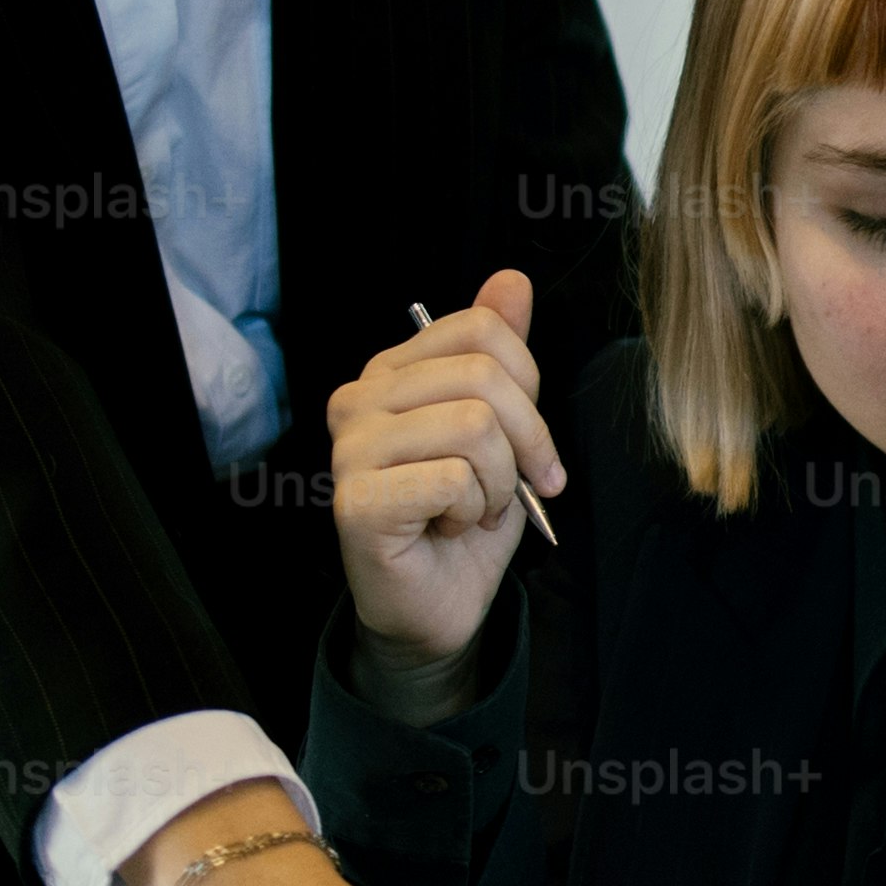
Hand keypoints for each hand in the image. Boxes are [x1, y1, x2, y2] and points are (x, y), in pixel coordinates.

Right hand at [331, 269, 565, 658]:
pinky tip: (448, 527)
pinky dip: (473, 510)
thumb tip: (510, 280)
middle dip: (527, 439)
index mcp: (390, 372)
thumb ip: (499, 355)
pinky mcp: (355, 501)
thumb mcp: (500, 428)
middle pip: (482, 375)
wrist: (437, 605)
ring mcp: (349, 450)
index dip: (530, 384)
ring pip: (474, 426)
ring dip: (498, 483)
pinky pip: (453, 478)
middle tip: (518, 486)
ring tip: (475, 508)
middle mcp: (358, 399)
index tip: (536, 444)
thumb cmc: (463, 516)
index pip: (478, 328)